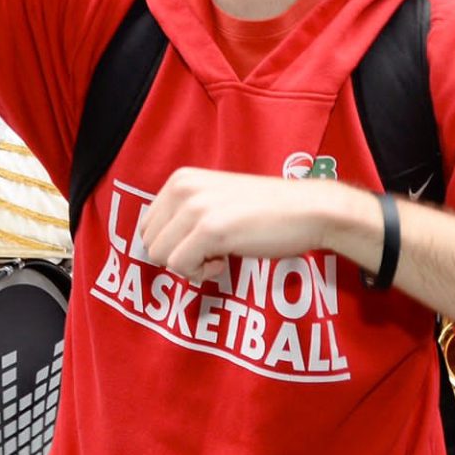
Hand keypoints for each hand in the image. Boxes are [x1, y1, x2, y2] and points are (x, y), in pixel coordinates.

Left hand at [140, 168, 352, 283]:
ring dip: (190, 266)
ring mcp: (195, 208)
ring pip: (161, 257)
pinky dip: (202, 273)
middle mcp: (182, 188)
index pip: (147, 226)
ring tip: (219, 255)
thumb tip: (155, 247)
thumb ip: (184, 215)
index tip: (201, 243)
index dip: (171, 244)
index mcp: (180, 180)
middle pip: (150, 244)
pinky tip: (226, 260)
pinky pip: (181, 267)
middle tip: (211, 252)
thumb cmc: (265, 211)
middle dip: (178, 257)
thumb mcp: (214, 201)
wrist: (308, 210)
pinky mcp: (210, 229)